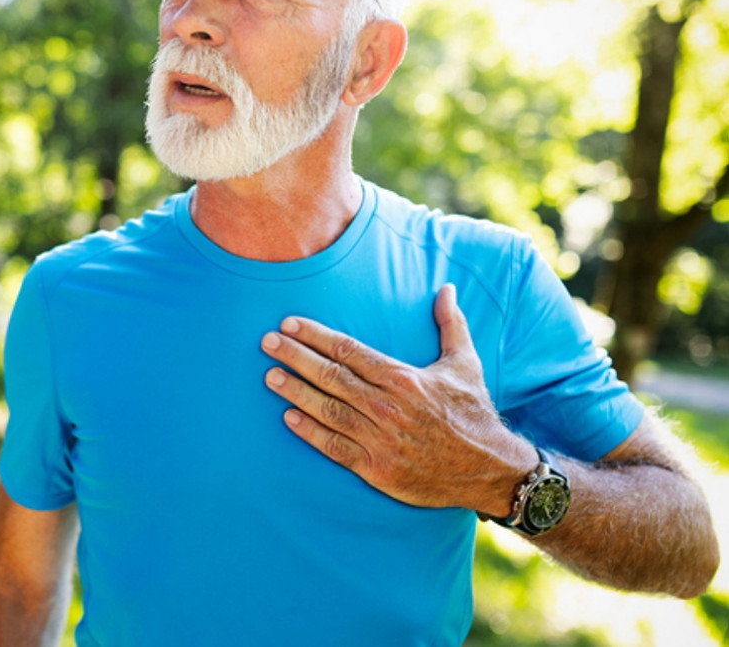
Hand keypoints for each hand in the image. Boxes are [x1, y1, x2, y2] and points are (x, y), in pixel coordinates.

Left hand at [260, 284, 536, 513]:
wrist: (489, 469)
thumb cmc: (473, 413)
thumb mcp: (465, 364)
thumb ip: (450, 324)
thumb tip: (447, 288)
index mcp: (404, 378)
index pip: (349, 350)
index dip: (316, 336)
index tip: (290, 324)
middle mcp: (388, 406)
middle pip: (331, 376)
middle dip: (295, 356)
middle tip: (267, 342)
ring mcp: (380, 439)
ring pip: (327, 410)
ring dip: (295, 391)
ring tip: (269, 377)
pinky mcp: (377, 469)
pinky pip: (335, 448)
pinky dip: (310, 433)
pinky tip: (288, 418)